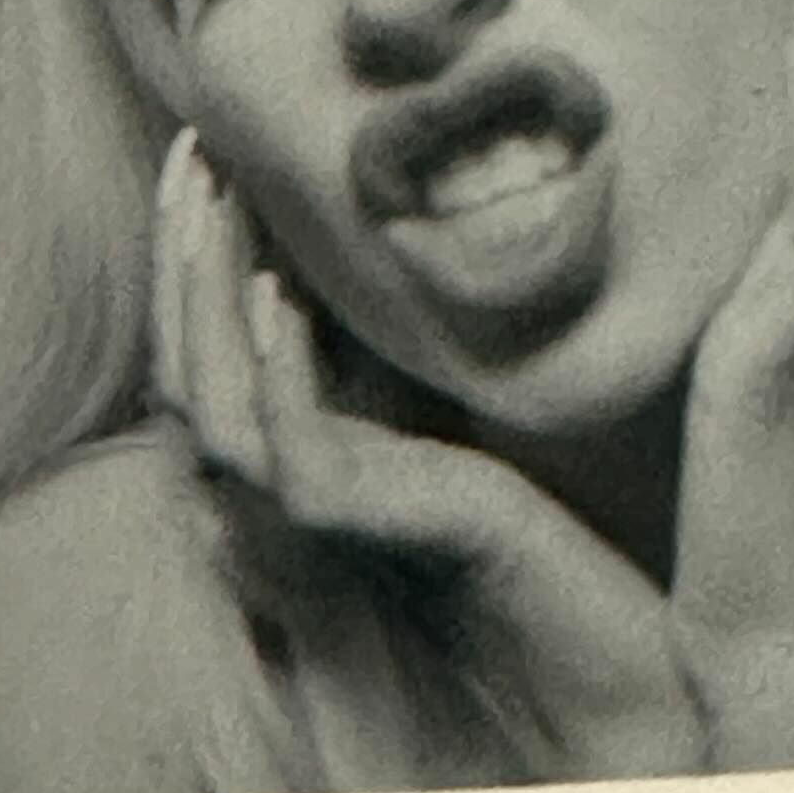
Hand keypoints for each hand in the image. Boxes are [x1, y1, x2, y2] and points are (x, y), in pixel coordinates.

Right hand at [152, 131, 706, 783]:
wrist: (614, 645)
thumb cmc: (553, 526)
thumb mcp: (460, 413)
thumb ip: (403, 356)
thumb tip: (386, 248)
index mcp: (308, 454)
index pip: (213, 349)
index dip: (192, 255)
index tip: (206, 153)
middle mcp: (291, 487)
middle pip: (188, 365)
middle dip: (179, 251)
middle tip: (191, 147)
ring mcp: (313, 519)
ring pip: (211, 401)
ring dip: (204, 291)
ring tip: (216, 195)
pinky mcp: (358, 534)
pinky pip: (287, 449)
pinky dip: (274, 370)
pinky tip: (278, 294)